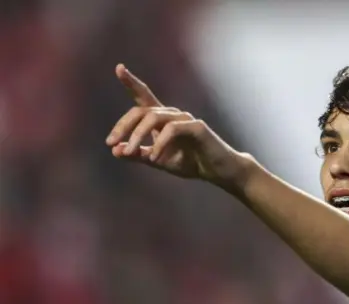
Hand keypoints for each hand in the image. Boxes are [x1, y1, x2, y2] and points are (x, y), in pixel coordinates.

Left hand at [105, 64, 254, 191]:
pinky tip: (154, 158)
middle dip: (123, 126)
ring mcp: (185, 118)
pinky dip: (159, 143)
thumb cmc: (191, 162)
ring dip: (137, 136)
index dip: (131, 82)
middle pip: (141, 110)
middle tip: (111, 143)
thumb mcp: (159, 160)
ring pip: (153, 118)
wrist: (219, 172)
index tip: (118, 68)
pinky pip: (171, 130)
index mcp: (163, 119)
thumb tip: (115, 151)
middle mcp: (173, 114)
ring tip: (130, 152)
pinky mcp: (197, 127)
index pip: (144, 96)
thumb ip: (138, 154)